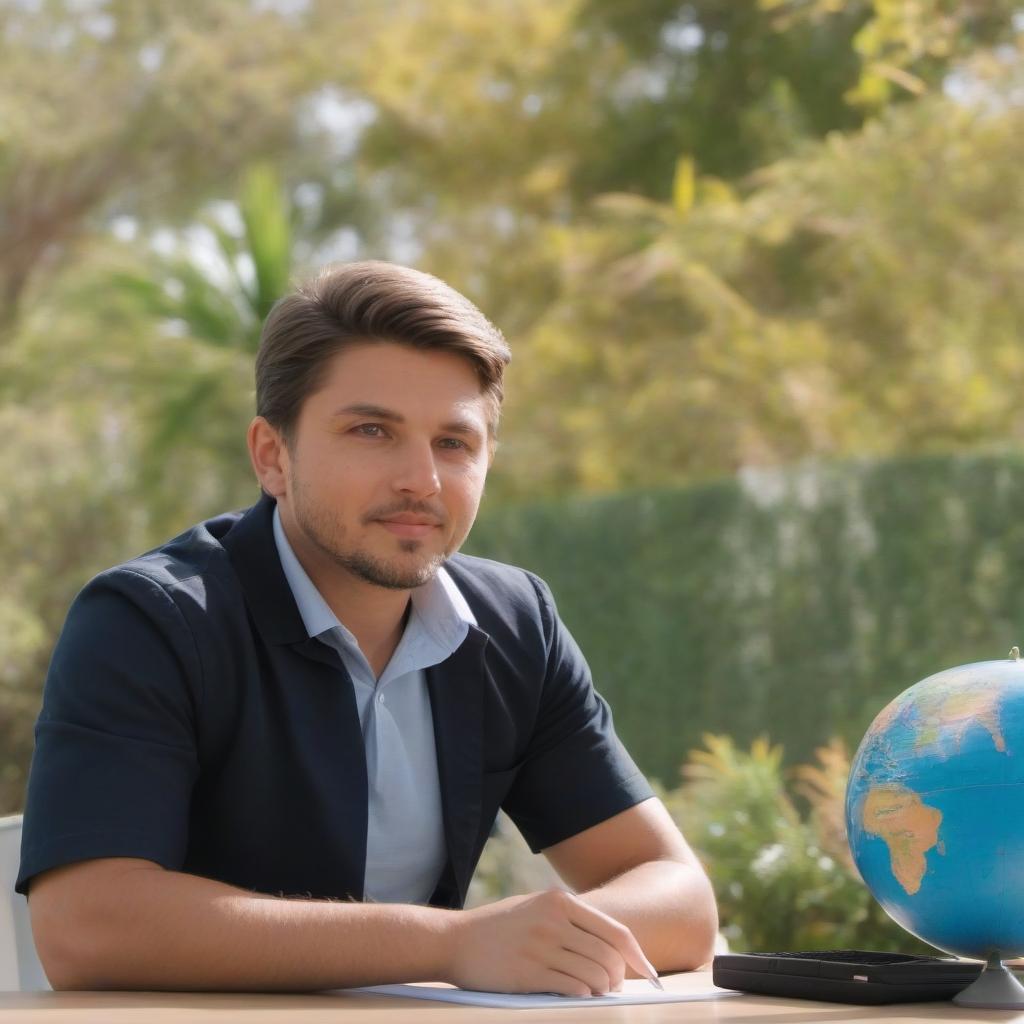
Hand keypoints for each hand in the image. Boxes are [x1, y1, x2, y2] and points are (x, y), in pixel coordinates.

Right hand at [442, 888, 655, 995]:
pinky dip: (582, 997)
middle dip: (618, 978)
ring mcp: (542, 946)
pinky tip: (576, 995)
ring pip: (596, 976)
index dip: (638, 956)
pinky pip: (573, 990)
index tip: (650, 974)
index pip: (616, 931)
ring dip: (601, 990)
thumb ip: (572, 922)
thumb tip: (614, 950)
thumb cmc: (501, 927)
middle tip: (611, 988)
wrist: (455, 940)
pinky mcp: (529, 973)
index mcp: (560, 901)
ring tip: (593, 992)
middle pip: (610, 956)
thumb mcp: (537, 909)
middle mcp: (554, 920)